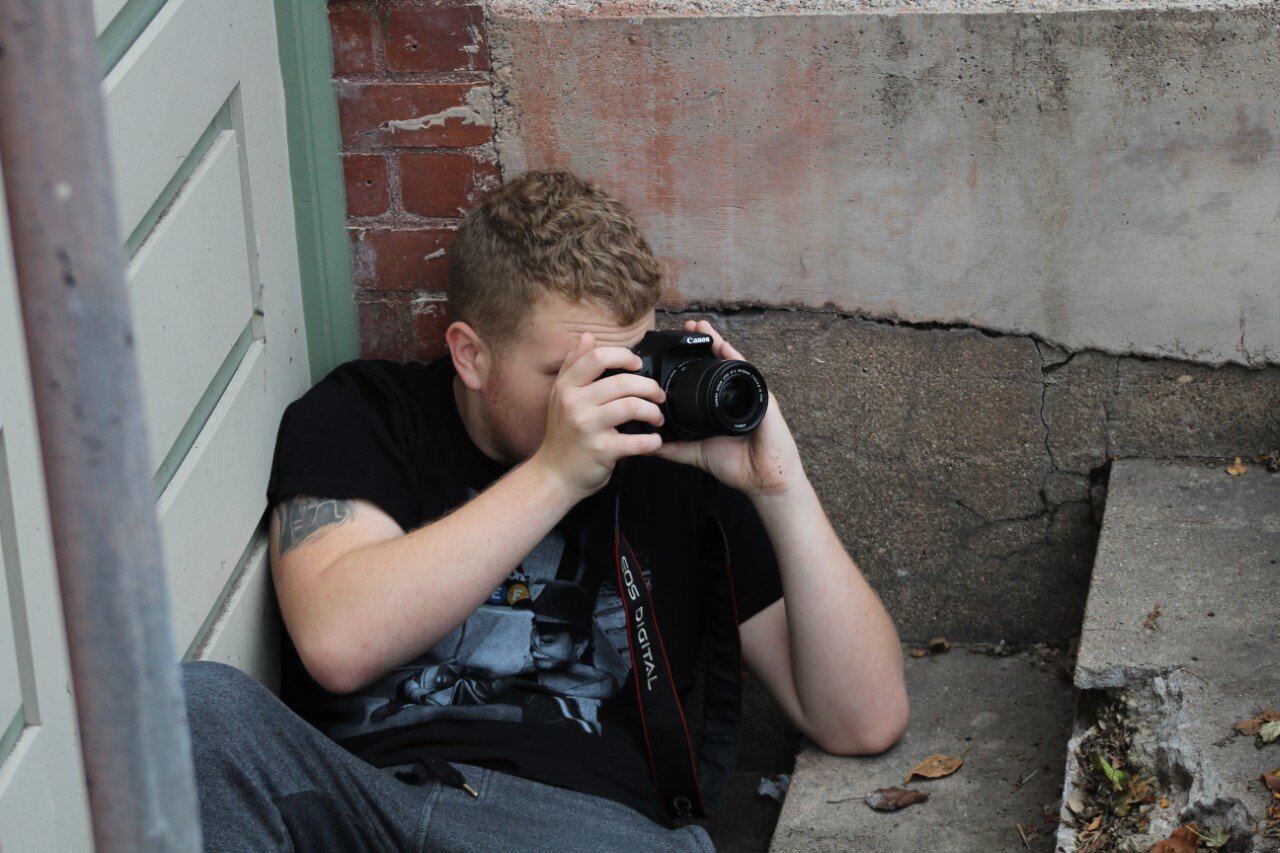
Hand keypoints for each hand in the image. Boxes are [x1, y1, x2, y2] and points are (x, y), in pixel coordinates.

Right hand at [530, 332, 666, 499]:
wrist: (554, 475)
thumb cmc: (563, 435)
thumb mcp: (560, 396)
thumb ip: (574, 365)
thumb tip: (588, 337)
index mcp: (567, 387)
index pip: (597, 358)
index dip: (623, 356)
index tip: (638, 365)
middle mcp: (574, 404)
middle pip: (622, 382)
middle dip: (649, 387)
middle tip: (658, 396)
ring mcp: (587, 427)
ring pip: (632, 407)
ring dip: (653, 412)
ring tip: (657, 418)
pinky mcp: (601, 450)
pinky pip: (636, 441)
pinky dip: (652, 441)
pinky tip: (655, 441)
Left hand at [653, 320, 807, 497]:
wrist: (764, 481)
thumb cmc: (738, 466)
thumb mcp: (697, 453)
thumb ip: (674, 448)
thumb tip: (648, 443)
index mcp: (722, 406)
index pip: (707, 376)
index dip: (694, 359)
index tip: (677, 345)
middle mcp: (737, 396)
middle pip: (719, 364)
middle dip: (705, 343)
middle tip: (688, 325)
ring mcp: (751, 396)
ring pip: (732, 363)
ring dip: (717, 342)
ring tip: (702, 327)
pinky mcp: (763, 400)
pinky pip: (748, 375)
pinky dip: (735, 359)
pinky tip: (723, 346)